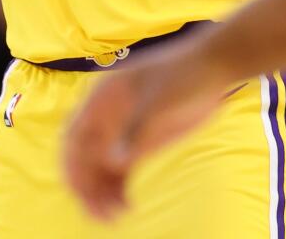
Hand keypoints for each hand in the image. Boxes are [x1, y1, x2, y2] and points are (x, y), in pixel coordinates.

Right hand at [64, 45, 231, 220]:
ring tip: (113, 217)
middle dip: (87, 186)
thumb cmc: (183, 75)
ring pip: (102, 168)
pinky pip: (122, 171)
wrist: (214, 67)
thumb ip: (136, 131)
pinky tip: (126, 207)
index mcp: (103, 98)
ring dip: (102, 193)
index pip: (74, 134)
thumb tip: (113, 163)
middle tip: (99, 214)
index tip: (76, 189)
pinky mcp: (142, 143)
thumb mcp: (159, 100)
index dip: (71, 162)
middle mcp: (107, 117)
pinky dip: (119, 189)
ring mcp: (124, 131)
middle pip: (86, 156)